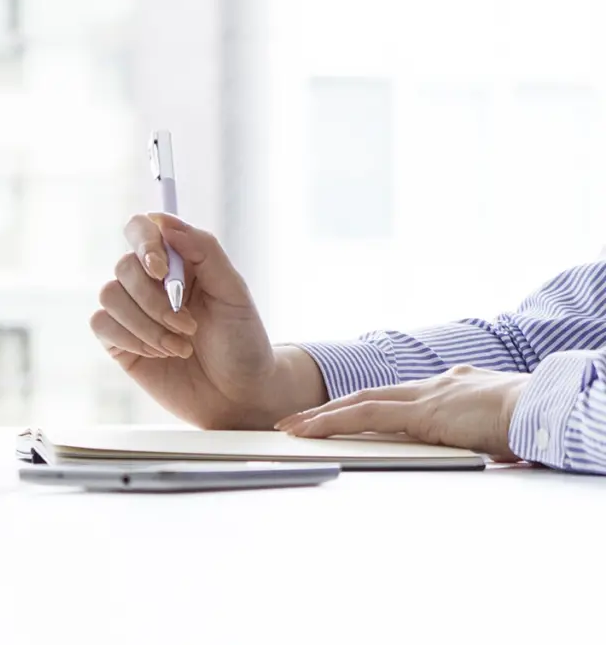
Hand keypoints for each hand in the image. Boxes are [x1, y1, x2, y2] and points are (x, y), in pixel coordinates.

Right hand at [89, 213, 282, 428]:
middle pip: (124, 266)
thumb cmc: (242, 342)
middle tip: (189, 326)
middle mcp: (151, 282)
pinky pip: (101, 323)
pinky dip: (131, 338)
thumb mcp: (234, 293)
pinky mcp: (119, 340)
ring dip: (146, 325)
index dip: (145, 243)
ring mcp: (133, 311)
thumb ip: (205, 251)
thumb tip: (165, 223)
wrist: (238, 396)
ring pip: (109, 295)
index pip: (143, 228)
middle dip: (155, 301)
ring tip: (179, 346)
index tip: (162, 271)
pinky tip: (159, 354)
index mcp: (180, 261)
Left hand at [274, 365, 529, 459]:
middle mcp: (432, 385)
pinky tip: (312, 431)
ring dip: (322, 417)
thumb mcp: (496, 429)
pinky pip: (368, 415)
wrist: (547, 409)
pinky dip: (335, 421)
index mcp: (448, 389)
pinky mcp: (422, 410)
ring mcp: (426, 394)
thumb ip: (477, 434)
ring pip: (360, 402)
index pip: (394, 397)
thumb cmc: (531, 423)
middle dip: (329, 409)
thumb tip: (484, 453)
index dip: (361, 407)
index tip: (338, 416)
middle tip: (297, 422)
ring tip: (292, 429)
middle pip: (367, 395)